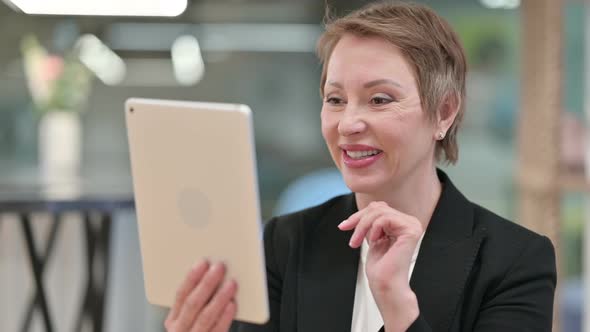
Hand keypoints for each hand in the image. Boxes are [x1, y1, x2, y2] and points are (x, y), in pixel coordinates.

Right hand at [165, 260, 237, 331]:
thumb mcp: (189, 321)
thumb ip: (198, 302)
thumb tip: (214, 276)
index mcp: (173, 322)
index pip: (180, 295)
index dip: (192, 278)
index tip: (203, 263)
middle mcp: (179, 331)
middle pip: (192, 304)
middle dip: (206, 284)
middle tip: (219, 268)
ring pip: (205, 316)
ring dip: (219, 297)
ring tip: (231, 283)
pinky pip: (217, 331)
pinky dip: (225, 317)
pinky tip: (232, 304)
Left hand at [338, 201, 421, 330]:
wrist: (385, 284)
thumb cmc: (380, 267)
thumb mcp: (373, 237)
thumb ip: (373, 221)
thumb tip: (366, 208)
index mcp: (402, 223)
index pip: (379, 208)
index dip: (359, 215)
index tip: (344, 226)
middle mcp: (410, 222)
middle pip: (378, 207)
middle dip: (358, 220)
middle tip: (348, 234)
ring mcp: (412, 225)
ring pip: (379, 211)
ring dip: (362, 227)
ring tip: (356, 241)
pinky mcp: (411, 230)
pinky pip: (385, 218)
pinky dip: (373, 229)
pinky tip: (374, 241)